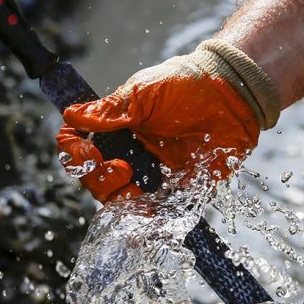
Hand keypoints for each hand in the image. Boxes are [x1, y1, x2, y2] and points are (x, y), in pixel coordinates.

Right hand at [56, 40, 279, 201]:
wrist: (231, 95)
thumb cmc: (186, 85)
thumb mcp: (143, 92)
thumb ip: (110, 111)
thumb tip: (72, 116)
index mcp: (117, 128)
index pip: (80, 146)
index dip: (75, 154)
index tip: (90, 154)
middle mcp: (131, 152)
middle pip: (95, 179)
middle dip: (99, 181)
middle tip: (122, 169)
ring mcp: (153, 172)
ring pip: (120, 200)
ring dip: (120, 201)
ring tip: (135, 190)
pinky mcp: (178, 188)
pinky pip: (156, 211)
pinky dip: (147, 218)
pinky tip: (149, 213)